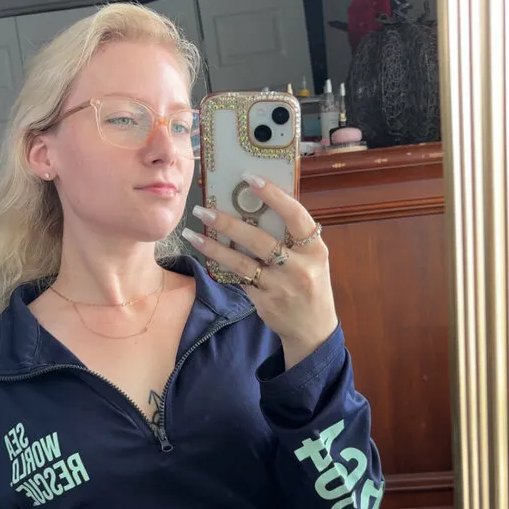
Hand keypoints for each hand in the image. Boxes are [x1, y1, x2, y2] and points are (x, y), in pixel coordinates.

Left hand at [183, 173, 338, 367]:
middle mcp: (300, 268)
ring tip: (193, 233)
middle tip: (203, 209)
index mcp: (315, 249)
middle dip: (228, 223)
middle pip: (259, 239)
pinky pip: (239, 279)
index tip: (249, 178)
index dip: (273, 195)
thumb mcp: (312, 259)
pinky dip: (222, 266)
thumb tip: (257, 206)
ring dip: (214, 247)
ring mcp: (281, 287)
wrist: (313, 329)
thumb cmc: (310, 285)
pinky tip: (206, 256)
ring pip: (241, 262)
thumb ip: (292, 238)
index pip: (295, 215)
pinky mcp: (265, 301)